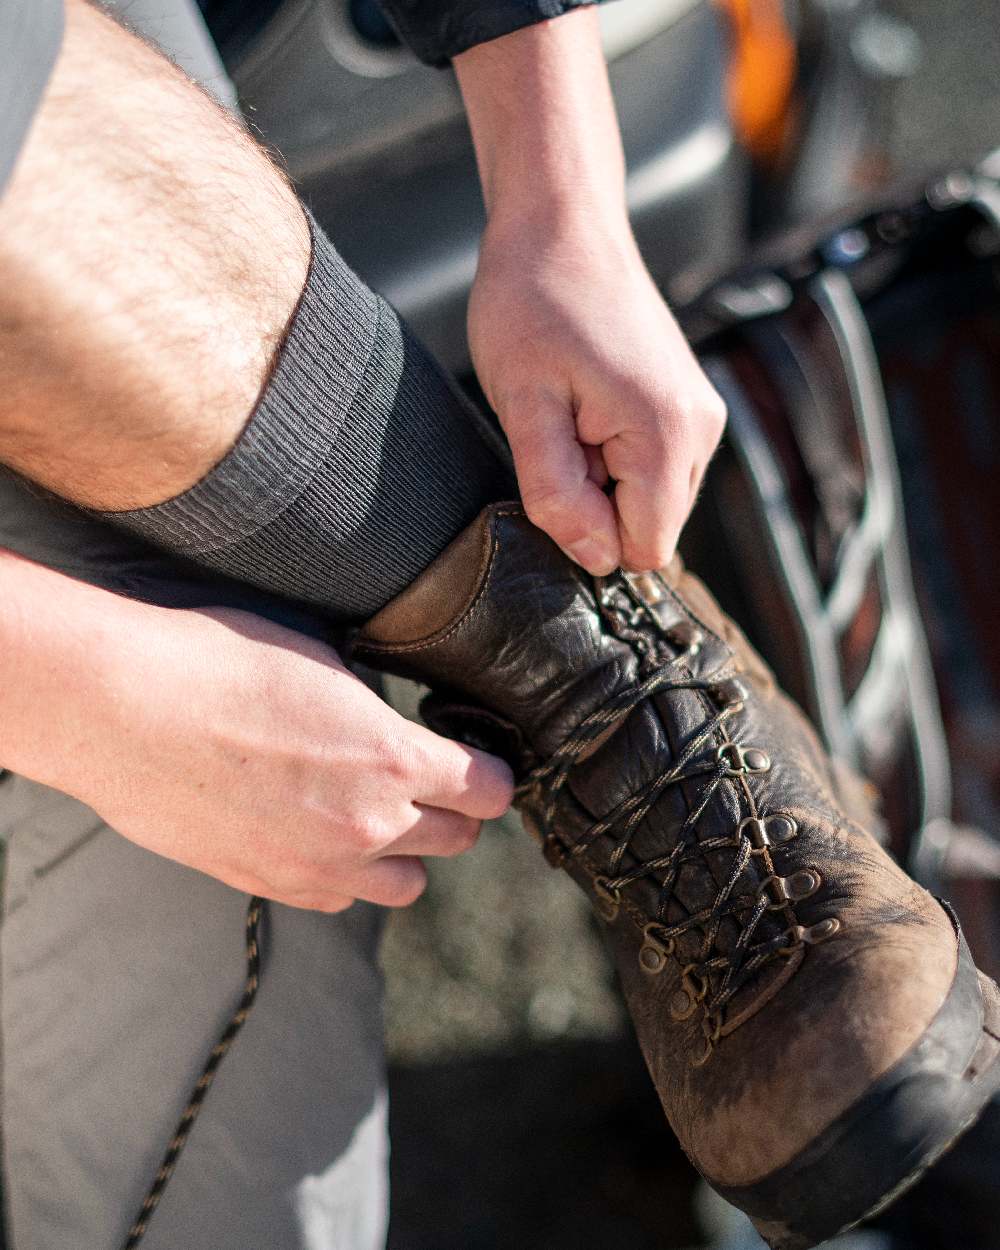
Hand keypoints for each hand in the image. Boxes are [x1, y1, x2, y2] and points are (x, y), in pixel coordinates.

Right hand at [0, 555, 512, 911]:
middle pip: (458, 840)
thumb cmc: (217, 663)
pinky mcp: (270, 883)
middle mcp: (369, 825)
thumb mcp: (323, 662)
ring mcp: (319, 865)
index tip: (481, 763)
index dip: (492, 774)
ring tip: (377, 817)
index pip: (489, 790)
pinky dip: (346, 876)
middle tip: (430, 784)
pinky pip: (339, 899)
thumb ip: (374, 712)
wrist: (122, 710)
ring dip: (406, 853)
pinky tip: (320, 837)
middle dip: (455, 810)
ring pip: (406, 884)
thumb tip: (390, 725)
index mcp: (394, 758)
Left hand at [468, 212, 726, 574]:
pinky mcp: (690, 405)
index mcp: (667, 435)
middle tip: (560, 434)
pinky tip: (587, 406)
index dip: (589, 534)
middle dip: (597, 504)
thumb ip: (557, 494)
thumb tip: (595, 558)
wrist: (563, 226)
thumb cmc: (534, 301)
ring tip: (572, 414)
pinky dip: (616, 456)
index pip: (642, 550)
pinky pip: (655, 469)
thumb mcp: (524, 406)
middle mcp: (701, 431)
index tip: (557, 474)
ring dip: (604, 480)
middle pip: (651, 529)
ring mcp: (702, 416)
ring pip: (651, 502)